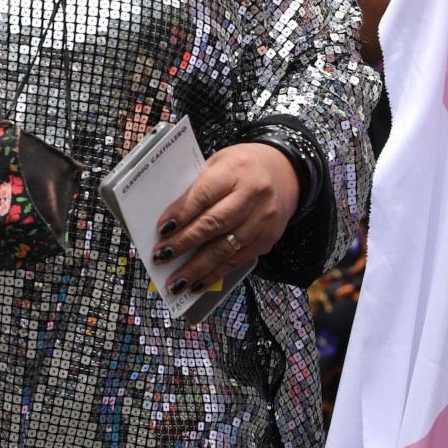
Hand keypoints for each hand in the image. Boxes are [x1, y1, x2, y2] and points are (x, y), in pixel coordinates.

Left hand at [152, 143, 300, 295]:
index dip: (181, 214)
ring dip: (197, 268)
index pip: (203, 194)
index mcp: (235, 170)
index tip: (162, 229)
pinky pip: (237, 261)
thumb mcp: (219, 163)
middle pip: (213, 224)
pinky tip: (197, 283)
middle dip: (184, 243)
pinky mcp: (267, 240)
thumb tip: (168, 221)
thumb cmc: (243, 168)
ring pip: (225, 249)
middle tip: (161, 256)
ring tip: (176, 282)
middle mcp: (252, 195)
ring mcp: (262, 220)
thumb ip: (197, 188)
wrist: (286, 172)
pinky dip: (214, 274)